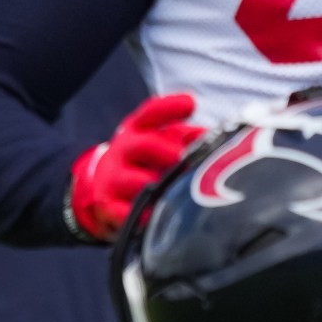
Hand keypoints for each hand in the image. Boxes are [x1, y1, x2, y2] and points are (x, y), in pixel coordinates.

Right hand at [70, 92, 203, 239]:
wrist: (105, 191)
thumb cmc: (145, 164)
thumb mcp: (161, 144)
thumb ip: (188, 139)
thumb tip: (216, 138)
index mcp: (137, 130)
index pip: (150, 112)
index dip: (170, 107)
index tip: (191, 103)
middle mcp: (122, 150)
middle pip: (144, 145)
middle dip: (168, 152)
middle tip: (188, 162)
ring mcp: (112, 178)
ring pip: (136, 182)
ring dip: (159, 187)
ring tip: (179, 193)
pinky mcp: (108, 206)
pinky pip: (125, 213)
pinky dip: (143, 216)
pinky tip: (158, 217)